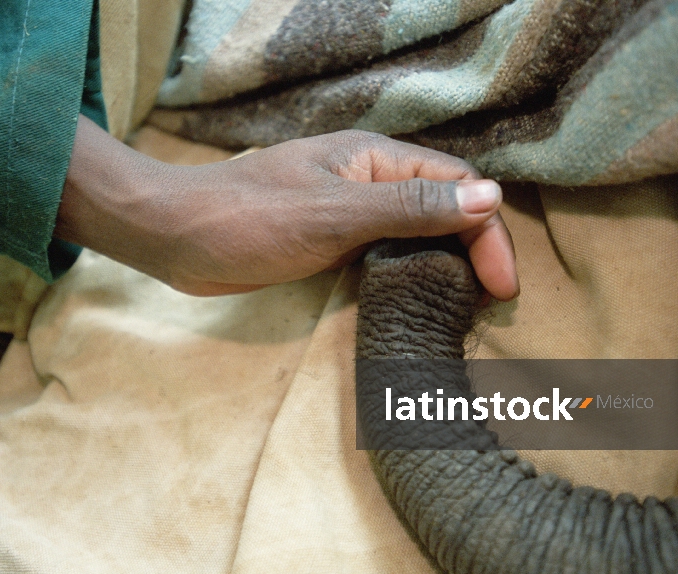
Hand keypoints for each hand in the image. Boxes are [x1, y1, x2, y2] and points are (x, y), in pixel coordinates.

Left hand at [56, 116, 517, 298]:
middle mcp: (368, 180)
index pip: (456, 187)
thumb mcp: (335, 214)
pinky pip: (384, 254)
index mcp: (375, 159)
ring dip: (444, 265)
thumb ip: (410, 208)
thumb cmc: (250, 219)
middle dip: (473, 250)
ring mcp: (348, 212)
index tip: (502, 286)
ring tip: (463, 310)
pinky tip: (416, 303)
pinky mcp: (330, 241)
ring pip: (414, 234)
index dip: (488, 232)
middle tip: (488, 304)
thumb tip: (489, 197)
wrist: (175, 238)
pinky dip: (408, 275)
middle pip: (442, 209)